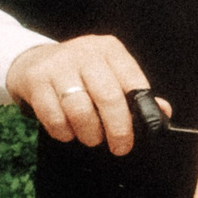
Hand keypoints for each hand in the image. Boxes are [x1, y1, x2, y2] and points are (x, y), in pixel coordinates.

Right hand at [8, 36, 156, 154]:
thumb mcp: (109, 75)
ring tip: (91, 137)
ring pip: (80, 109)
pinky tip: (68, 130)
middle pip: (108, 97)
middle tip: (120, 147)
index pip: (133, 82)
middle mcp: (85, 52)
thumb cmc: (80, 73)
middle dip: (117, 129)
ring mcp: (58, 64)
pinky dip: (64, 131)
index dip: (141, 112)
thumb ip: (134, 93)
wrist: (34, 61)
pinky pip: (54, 116)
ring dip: (89, 133)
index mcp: (110, 50)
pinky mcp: (36, 79)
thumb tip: (163, 111)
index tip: (141, 134)